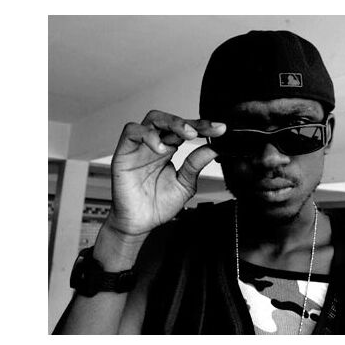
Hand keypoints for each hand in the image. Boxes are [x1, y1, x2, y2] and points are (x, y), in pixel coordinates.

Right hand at [105, 110, 225, 237]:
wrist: (140, 224)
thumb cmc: (158, 205)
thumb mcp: (185, 184)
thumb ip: (196, 164)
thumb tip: (214, 149)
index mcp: (169, 149)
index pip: (186, 130)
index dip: (203, 127)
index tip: (220, 129)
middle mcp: (155, 144)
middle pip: (169, 119)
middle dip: (187, 121)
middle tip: (201, 131)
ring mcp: (139, 147)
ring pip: (152, 119)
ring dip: (171, 122)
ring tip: (186, 135)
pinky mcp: (123, 153)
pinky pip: (132, 133)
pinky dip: (147, 136)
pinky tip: (161, 148)